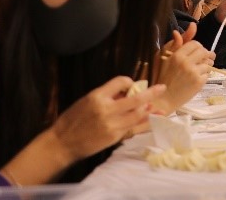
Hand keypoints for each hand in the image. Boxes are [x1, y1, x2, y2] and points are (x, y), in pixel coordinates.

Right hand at [50, 76, 166, 162]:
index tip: (131, 85)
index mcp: (97, 96)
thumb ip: (106, 96)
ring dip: (150, 109)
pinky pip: (134, 128)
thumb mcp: (86, 101)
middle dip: (151, 93)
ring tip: (159, 106)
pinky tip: (153, 120)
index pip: (120, 82)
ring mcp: (112, 124)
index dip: (129, 81)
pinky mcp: (114, 137)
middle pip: (135, 98)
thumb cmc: (72, 120)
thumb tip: (125, 92)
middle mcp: (106, 109)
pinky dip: (145, 123)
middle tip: (162, 88)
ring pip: (138, 114)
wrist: (62, 143)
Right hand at [154, 28, 213, 113]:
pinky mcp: (199, 83)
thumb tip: (177, 32)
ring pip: (208, 63)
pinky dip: (205, 75)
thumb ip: (174, 44)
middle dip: (205, 54)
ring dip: (206, 65)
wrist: (163, 99)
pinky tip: (197, 78)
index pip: (195, 44)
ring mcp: (193, 73)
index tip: (198, 51)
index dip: (198, 47)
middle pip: (204, 52)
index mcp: (177, 55)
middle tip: (204, 59)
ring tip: (200, 69)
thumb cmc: (161, 77)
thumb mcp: (163, 58)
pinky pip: (208, 73)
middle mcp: (186, 63)